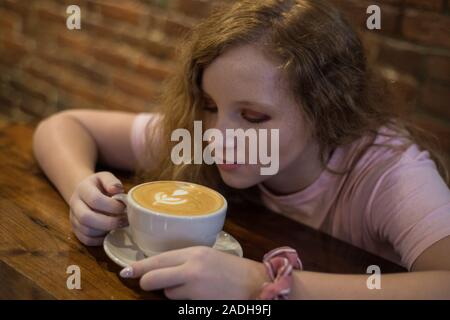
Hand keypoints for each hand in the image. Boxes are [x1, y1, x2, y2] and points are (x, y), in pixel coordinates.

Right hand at [69, 171, 126, 245]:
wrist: (85, 192)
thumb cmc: (99, 185)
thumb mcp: (105, 177)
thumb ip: (111, 181)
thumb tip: (117, 190)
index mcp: (82, 189)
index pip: (95, 199)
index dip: (112, 206)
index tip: (124, 207)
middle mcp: (75, 204)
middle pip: (86, 218)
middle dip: (109, 222)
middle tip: (125, 221)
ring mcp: (73, 218)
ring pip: (87, 231)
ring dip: (106, 231)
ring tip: (120, 226)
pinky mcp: (76, 230)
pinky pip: (86, 240)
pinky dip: (100, 239)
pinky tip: (111, 232)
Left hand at [119, 246, 267, 298]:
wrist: (254, 283)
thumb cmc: (231, 269)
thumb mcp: (207, 256)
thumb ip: (184, 260)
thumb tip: (160, 268)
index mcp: (194, 252)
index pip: (158, 259)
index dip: (139, 267)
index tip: (125, 270)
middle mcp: (191, 268)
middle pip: (153, 278)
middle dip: (147, 283)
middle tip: (148, 283)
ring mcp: (194, 287)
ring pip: (167, 293)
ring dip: (172, 292)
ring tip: (192, 287)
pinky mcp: (198, 303)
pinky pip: (180, 303)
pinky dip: (184, 300)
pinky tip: (199, 295)